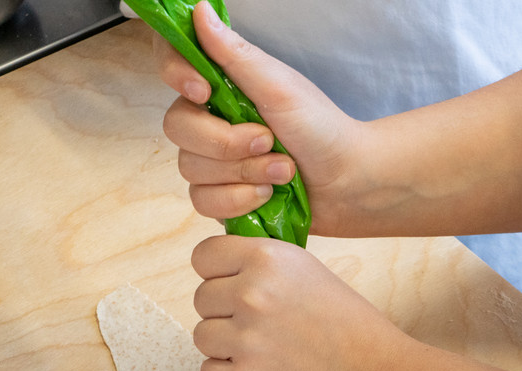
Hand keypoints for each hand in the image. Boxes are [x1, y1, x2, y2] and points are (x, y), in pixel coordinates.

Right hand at [153, 1, 357, 234]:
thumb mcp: (279, 86)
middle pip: (178, 127)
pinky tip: (269, 195)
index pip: (172, 67)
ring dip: (244, 172)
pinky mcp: (224, 197)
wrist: (349, 182)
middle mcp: (212, 121)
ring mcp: (215, 162)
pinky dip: (239, 200)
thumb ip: (235, 54)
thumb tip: (200, 10)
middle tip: (270, 142)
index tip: (203, 90)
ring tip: (284, 171)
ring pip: (191, 169)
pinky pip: (204, 201)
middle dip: (227, 142)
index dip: (177, 75)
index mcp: (223, 86)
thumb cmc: (321, 128)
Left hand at [189, 235, 407, 370]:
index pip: (204, 255)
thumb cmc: (351, 327)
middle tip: (265, 328)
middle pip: (202, 299)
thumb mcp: (310, 274)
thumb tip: (223, 271)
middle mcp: (251, 294)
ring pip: (203, 336)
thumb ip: (264, 269)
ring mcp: (244, 340)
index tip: (234, 287)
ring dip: (227, 346)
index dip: (218, 273)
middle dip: (226, 313)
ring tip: (268, 353)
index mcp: (268, 259)